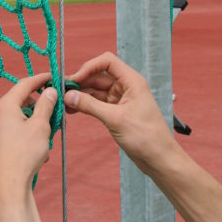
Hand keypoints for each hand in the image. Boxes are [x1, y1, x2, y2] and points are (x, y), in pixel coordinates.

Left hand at [0, 73, 57, 216]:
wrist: (6, 187)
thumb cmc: (23, 154)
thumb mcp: (40, 126)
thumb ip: (46, 105)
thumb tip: (49, 91)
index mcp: (5, 106)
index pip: (25, 84)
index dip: (41, 79)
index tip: (54, 77)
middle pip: (23, 101)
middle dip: (41, 105)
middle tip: (56, 109)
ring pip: (21, 119)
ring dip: (37, 124)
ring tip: (48, 136)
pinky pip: (17, 133)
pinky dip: (30, 137)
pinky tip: (39, 153)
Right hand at [64, 52, 177, 176]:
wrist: (159, 159)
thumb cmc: (146, 137)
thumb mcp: (115, 119)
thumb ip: (90, 105)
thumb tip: (69, 96)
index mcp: (131, 81)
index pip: (107, 62)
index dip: (89, 66)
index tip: (75, 79)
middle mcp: (126, 87)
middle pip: (99, 76)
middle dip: (81, 82)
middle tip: (62, 91)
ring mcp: (121, 100)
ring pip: (96, 90)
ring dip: (81, 94)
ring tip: (64, 102)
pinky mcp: (117, 112)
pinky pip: (97, 103)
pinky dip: (86, 105)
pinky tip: (73, 109)